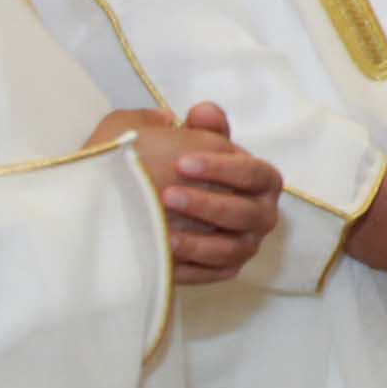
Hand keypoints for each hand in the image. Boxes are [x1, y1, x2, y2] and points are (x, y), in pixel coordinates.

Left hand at [94, 102, 286, 287]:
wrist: (127, 204)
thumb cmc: (155, 164)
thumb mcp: (164, 135)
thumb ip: (192, 124)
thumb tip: (203, 113)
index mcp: (257, 178)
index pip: (256, 173)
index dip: (225, 168)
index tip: (183, 162)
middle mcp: (259, 213)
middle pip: (248, 213)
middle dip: (210, 205)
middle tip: (168, 195)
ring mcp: (244, 245)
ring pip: (232, 249)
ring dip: (200, 241)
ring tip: (163, 234)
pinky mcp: (223, 270)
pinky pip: (213, 273)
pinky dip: (191, 266)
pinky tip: (163, 254)